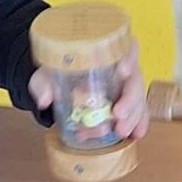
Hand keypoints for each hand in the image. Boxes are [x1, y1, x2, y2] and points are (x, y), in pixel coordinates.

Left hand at [27, 40, 148, 142]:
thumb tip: (45, 99)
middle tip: (118, 115)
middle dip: (130, 99)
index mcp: (103, 53)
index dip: (128, 57)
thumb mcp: (45, 75)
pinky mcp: (125, 104)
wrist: (57, 86)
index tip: (123, 70)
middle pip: (134, 79)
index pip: (124, 47)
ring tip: (121, 132)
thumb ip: (43, 84)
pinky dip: (138, 124)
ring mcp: (125, 87)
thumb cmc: (55, 74)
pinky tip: (137, 134)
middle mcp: (120, 68)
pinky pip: (137, 113)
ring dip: (133, 117)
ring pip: (137, 99)